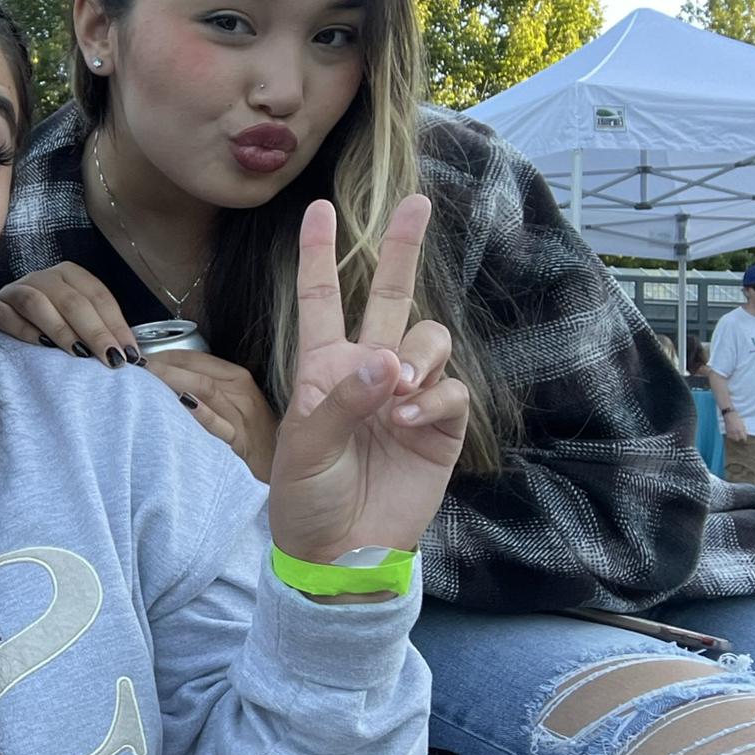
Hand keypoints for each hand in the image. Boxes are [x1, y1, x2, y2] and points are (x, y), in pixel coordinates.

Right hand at [0, 261, 142, 365]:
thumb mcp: (76, 324)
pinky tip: (41, 347)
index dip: (116, 325)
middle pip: (71, 300)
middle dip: (95, 331)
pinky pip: (5, 314)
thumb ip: (101, 333)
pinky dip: (24, 330)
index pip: (98, 296)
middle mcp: (42, 277)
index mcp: (68, 275)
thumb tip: (134, 358)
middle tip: (111, 359)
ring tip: (79, 355)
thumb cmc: (45, 329)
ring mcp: (14, 290)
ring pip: (38, 302)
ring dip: (61, 330)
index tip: (130, 355)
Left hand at [149, 351, 280, 482]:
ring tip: (146, 379)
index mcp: (239, 379)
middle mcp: (242, 393)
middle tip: (134, 367)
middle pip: (198, 371)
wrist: (280, 471)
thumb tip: (166, 378)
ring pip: (206, 389)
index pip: (197, 358)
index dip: (166, 355)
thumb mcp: (235, 406)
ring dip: (173, 381)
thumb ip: (206, 389)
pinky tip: (181, 403)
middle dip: (164, 366)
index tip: (140, 358)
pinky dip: (200, 412)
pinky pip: (218, 424)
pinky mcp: (240, 443)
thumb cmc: (254, 438)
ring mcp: (242, 418)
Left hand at [268, 195, 468, 566]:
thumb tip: (388, 360)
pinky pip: (452, 390)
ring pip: (429, 339)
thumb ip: (341, 400)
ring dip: (419, 354)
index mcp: (322, 368)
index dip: (320, 255)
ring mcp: (407, 397)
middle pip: (391, 298)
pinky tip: (409, 420)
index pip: (321, 300)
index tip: (319, 208)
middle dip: (403, 248)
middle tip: (418, 201)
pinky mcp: (440, 427)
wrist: (339, 553)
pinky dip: (434, 397)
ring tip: (398, 392)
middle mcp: (367, 371)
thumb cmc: (306, 498)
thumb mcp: (303, 446)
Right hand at [725, 411, 748, 443]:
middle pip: (737, 439)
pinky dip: (730, 436)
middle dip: (739, 438)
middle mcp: (735, 431)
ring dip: (734, 438)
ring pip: (732, 438)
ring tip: (735, 436)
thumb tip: (745, 434)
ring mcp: (730, 431)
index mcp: (740, 429)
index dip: (744, 438)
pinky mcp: (726, 430)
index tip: (744, 439)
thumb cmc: (737, 418)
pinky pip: (728, 436)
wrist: (729, 414)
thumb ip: (744, 429)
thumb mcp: (742, 423)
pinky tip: (731, 434)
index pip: (743, 437)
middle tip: (740, 437)